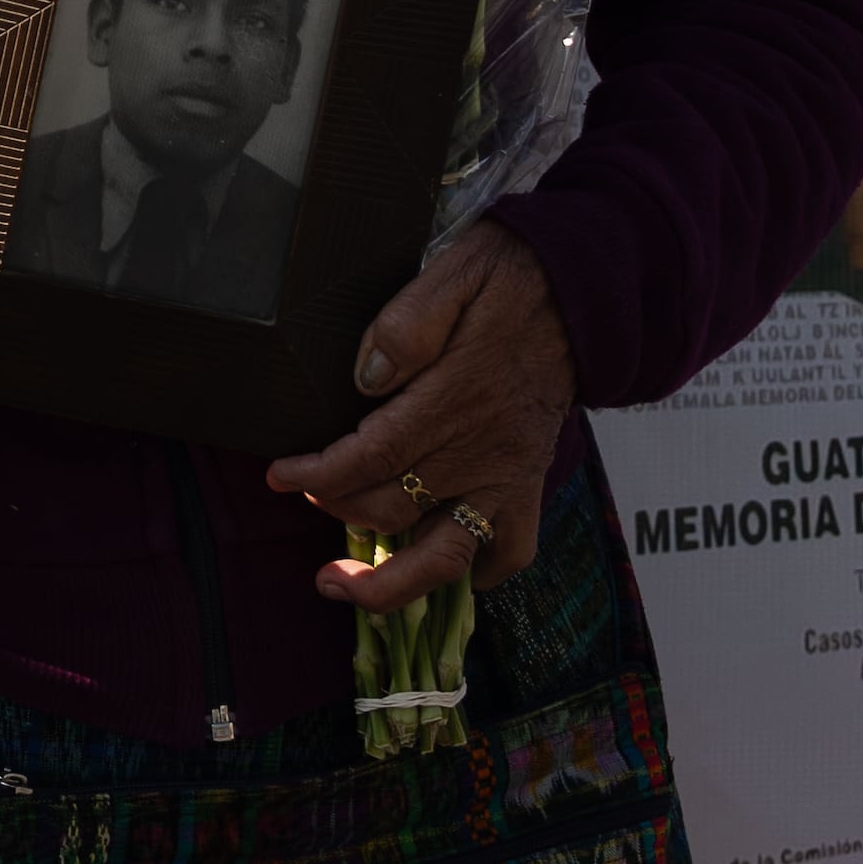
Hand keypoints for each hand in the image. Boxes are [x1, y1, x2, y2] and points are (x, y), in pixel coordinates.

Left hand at [266, 223, 574, 613]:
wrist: (584, 297)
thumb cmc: (507, 282)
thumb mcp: (452, 276)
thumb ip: (406, 324)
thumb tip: (368, 377)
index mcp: (455, 401)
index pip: (374, 455)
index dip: (319, 475)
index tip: (278, 477)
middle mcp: (484, 452)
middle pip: (394, 506)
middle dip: (336, 510)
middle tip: (303, 497)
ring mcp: (510, 476)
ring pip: (449, 554)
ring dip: (392, 583)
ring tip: (341, 587)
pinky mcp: (530, 485)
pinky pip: (510, 551)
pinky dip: (474, 573)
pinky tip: (431, 569)